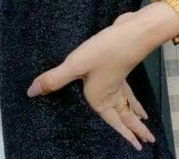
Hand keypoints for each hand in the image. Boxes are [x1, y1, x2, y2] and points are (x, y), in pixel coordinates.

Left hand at [26, 11, 156, 150]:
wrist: (130, 32)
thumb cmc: (104, 52)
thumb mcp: (75, 65)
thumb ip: (54, 79)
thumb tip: (31, 93)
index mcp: (102, 99)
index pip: (114, 123)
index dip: (124, 135)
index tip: (137, 149)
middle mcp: (112, 93)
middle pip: (127, 116)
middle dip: (136, 129)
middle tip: (147, 142)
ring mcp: (119, 80)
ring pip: (129, 102)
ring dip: (136, 112)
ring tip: (145, 119)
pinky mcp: (120, 67)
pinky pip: (127, 88)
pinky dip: (132, 94)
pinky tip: (131, 90)